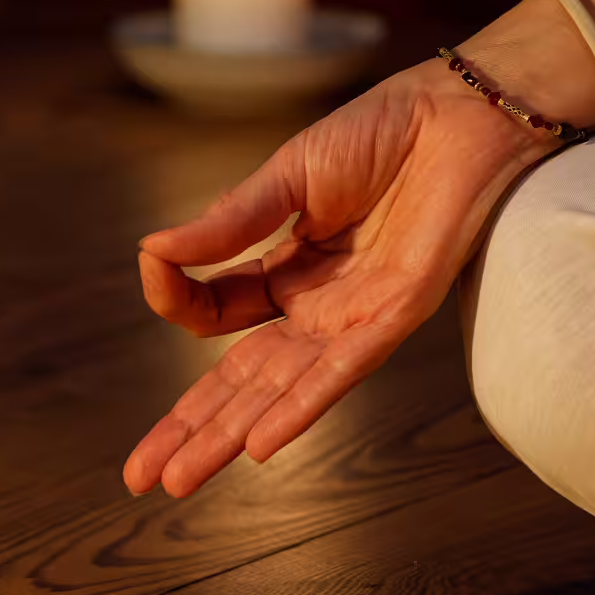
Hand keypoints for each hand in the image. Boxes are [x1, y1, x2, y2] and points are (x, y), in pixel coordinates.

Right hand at [125, 60, 554, 496]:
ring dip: (228, 434)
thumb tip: (152, 252)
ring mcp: (355, 316)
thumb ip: (229, 222)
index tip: (154, 262)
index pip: (216, 311)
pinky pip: (342, 370)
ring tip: (175, 479)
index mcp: (288, 269)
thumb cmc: (381, 134)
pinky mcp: (397, 314)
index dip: (178, 297)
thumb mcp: (288, 175)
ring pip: (281, 389)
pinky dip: (301, 406)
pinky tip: (258, 443)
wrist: (457, 114)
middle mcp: (318, 305)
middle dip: (189, 427)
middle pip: (242, 379)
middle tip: (137, 476)